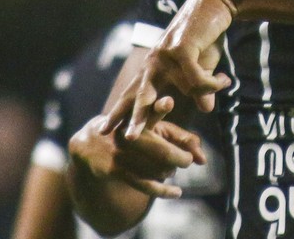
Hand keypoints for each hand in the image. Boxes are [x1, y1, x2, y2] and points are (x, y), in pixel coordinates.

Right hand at [69, 103, 204, 198]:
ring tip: (172, 170)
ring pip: (155, 169)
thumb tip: (204, 160)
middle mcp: (129, 133)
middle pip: (160, 150)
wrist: (89, 144)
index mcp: (139, 117)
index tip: (169, 101)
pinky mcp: (114, 170)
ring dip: (169, 172)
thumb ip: (181, 138)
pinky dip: (163, 190)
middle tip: (187, 161)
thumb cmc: (134, 134)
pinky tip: (177, 192)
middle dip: (180, 158)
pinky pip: (143, 184)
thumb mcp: (154, 129)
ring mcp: (121, 153)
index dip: (160, 107)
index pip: (151, 110)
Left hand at [103, 0, 234, 139]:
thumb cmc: (207, 36)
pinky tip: (225, 81)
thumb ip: (201, 88)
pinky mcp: (181, 49)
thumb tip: (207, 109)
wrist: (215, 2)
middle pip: (140, 96)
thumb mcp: (204, 67)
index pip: (134, 94)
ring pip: (167, 89)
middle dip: (134, 119)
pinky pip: (196, 80)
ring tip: (208, 97)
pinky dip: (212, 83)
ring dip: (187, 97)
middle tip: (128, 139)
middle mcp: (155, 62)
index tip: (106, 130)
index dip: (121, 112)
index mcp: (156, 68)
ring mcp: (165, 55)